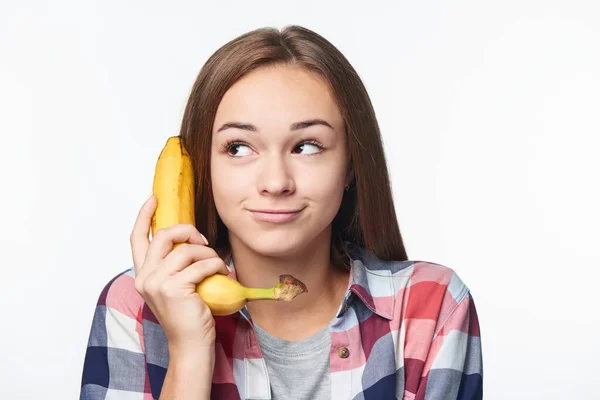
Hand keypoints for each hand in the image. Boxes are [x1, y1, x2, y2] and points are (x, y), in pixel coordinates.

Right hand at [129, 194, 228, 350]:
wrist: (191, 345)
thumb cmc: (189, 315)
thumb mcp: (176, 286)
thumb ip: (175, 264)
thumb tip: (190, 238)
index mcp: (143, 275)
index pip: (137, 238)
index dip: (144, 215)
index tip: (154, 198)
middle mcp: (145, 277)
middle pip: (163, 235)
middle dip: (187, 231)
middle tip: (203, 240)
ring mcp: (157, 283)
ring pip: (186, 250)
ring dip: (208, 253)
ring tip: (218, 265)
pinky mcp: (174, 289)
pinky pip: (201, 264)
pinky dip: (216, 265)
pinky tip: (223, 273)